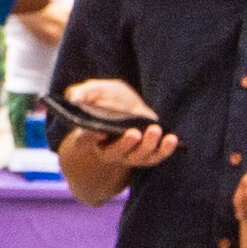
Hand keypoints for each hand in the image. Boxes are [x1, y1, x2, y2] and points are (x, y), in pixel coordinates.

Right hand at [54, 82, 172, 180]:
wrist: (122, 103)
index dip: (89, 139)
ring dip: (148, 146)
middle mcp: (107, 150)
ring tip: (155, 130)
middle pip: (115, 153)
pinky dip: (164, 150)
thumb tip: (75, 100)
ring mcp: (128, 154)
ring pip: (138, 157)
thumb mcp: (91, 90)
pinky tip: (171, 138)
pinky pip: (156, 156)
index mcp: (88, 136)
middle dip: (125, 144)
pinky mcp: (146, 153)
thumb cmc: (103, 96)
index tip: (99, 132)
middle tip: (133, 132)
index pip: (84, 141)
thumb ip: (80, 93)